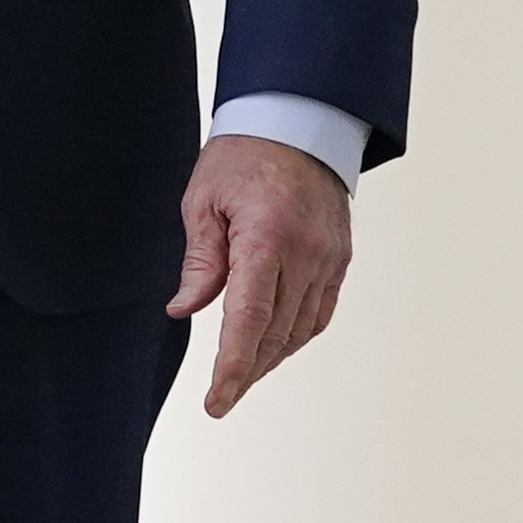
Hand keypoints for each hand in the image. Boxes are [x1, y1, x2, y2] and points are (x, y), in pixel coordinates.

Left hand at [169, 133, 352, 419]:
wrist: (301, 121)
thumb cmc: (243, 155)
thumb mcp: (204, 200)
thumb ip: (200, 260)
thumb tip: (182, 310)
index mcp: (267, 237)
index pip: (249, 320)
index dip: (232, 368)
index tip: (216, 402)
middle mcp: (306, 253)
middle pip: (276, 333)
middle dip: (248, 371)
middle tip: (222, 397)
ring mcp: (329, 257)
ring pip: (301, 329)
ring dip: (271, 358)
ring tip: (243, 376)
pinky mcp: (340, 258)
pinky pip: (320, 312)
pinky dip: (295, 336)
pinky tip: (273, 346)